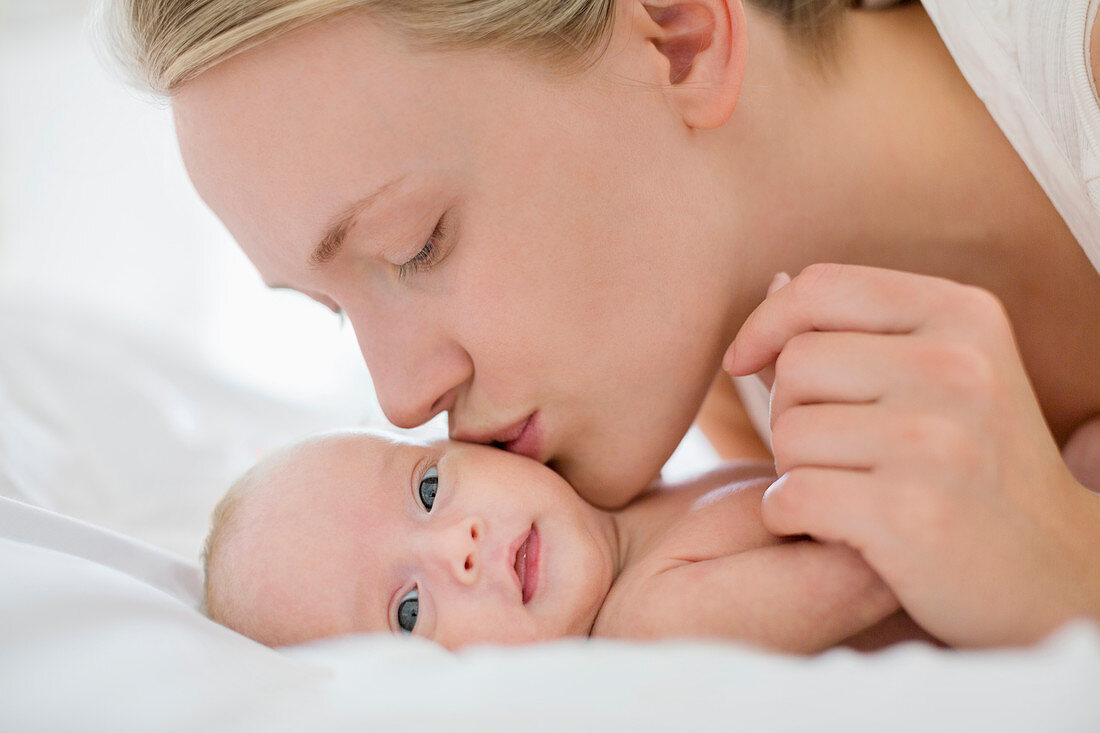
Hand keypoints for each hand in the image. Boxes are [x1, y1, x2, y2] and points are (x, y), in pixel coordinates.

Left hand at [724, 263, 1099, 646]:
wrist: (1054, 575)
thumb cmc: (976, 469)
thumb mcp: (944, 377)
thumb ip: (859, 331)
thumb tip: (772, 282)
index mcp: (963, 315)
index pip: (821, 287)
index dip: (765, 323)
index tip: (744, 361)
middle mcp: (957, 367)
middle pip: (794, 366)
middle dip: (792, 413)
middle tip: (841, 455)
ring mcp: (937, 441)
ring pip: (787, 435)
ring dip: (795, 472)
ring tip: (853, 491)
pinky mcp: (911, 514)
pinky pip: (790, 498)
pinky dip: (791, 518)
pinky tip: (834, 531)